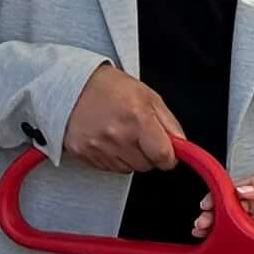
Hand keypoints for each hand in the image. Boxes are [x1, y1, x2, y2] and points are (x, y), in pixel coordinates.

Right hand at [63, 62, 185, 174]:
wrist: (72, 84)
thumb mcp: (148, 96)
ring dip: (130, 157)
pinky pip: (109, 168)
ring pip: (129, 169)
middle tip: (139, 135)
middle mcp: (118, 135)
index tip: (167, 152)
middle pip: (147, 166)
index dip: (169, 157)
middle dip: (149, 154)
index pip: (164, 157)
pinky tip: (106, 139)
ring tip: (120, 134)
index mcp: (138, 118)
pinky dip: (112, 157)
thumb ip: (169, 123)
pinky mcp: (84, 153)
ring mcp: (99, 146)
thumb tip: (182, 147)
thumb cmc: (111, 87)